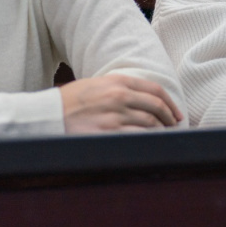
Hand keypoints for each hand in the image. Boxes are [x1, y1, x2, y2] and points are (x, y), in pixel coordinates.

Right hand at [60, 74, 183, 132]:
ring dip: (161, 131)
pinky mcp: (108, 132)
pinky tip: (150, 145)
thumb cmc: (71, 100)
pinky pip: (137, 137)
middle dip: (170, 118)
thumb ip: (120, 87)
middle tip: (174, 126)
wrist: (49, 114)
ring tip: (163, 137)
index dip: (170, 103)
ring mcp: (115, 115)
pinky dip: (148, 141)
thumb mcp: (97, 84)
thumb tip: (144, 99)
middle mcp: (119, 96)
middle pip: (156, 107)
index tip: (176, 113)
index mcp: (118, 81)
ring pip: (150, 123)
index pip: (155, 90)